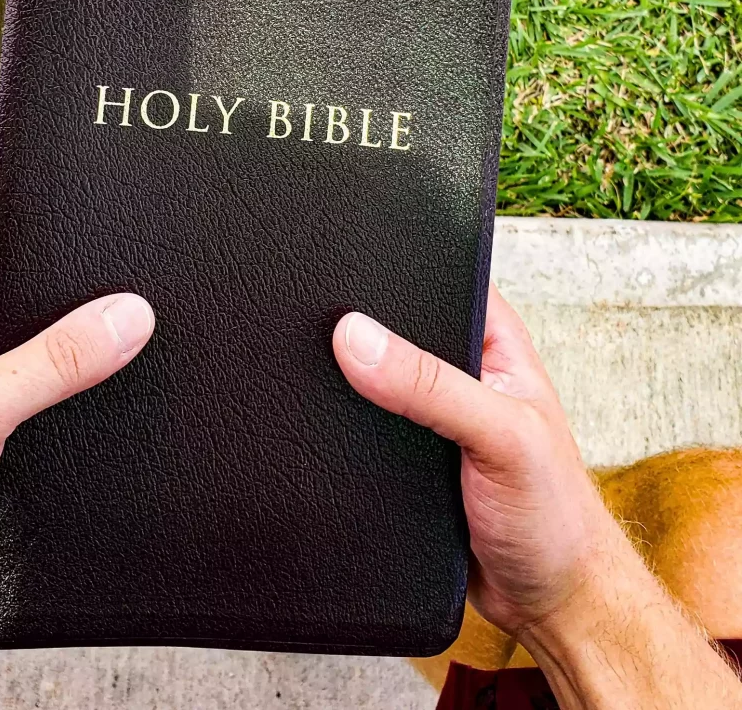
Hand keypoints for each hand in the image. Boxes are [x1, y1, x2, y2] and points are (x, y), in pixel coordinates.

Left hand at [0, 224, 153, 707]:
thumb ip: (55, 360)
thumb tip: (120, 318)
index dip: (33, 236)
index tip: (84, 244)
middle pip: (11, 295)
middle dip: (54, 302)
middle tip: (96, 308)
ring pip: (18, 348)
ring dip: (50, 357)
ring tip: (79, 365)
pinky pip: (19, 392)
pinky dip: (45, 398)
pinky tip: (61, 411)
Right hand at [334, 284, 610, 635]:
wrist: (549, 600)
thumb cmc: (557, 517)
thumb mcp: (500, 436)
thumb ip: (432, 387)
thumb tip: (358, 340)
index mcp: (496, 344)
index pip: (436, 284)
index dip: (390, 280)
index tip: (343, 288)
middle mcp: (462, 373)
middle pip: (394, 330)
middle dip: (360, 335)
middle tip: (323, 339)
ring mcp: (433, 417)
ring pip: (374, 383)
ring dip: (351, 390)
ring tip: (323, 385)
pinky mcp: (409, 459)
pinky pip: (365, 431)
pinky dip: (348, 434)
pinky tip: (333, 433)